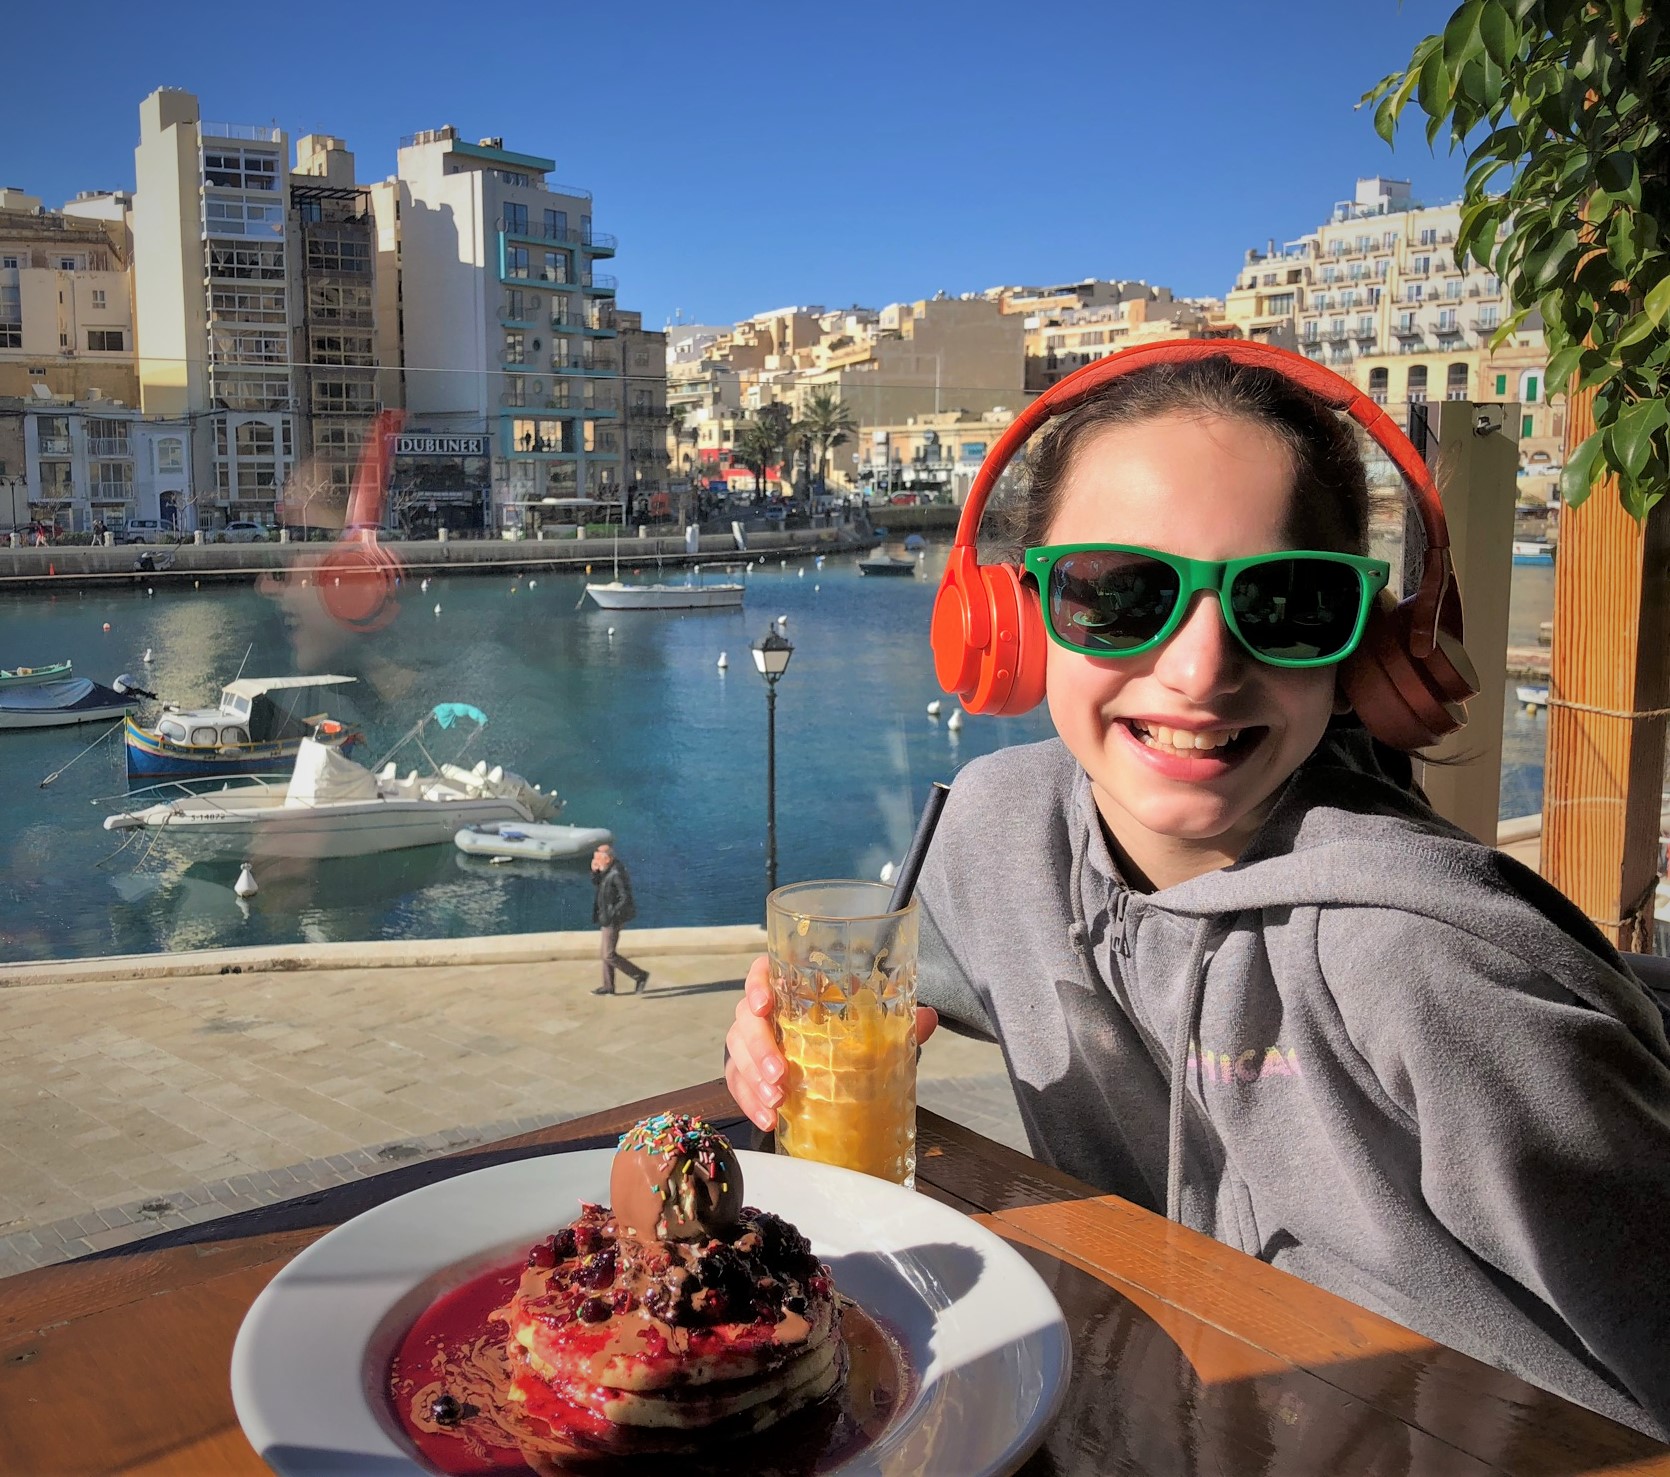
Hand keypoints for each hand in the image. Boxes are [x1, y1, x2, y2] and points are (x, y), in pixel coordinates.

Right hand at [725, 955, 938, 1130]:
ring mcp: (751, 1042)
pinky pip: (737, 1083)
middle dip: (759, 1047)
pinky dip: (749, 1102)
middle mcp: (764, 1011)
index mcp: (789, 988)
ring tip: (776, 1101)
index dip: (757, 984)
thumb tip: (927, 1017)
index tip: (766, 1004)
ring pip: (736, 1053)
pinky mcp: (747, 1072)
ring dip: (753, 1078)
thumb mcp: (871, 1027)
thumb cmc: (845, 1032)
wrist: (831, 1059)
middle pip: (745, 1019)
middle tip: (781, 1073)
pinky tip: (767, 1117)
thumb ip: (898, 1022)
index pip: (762, 972)